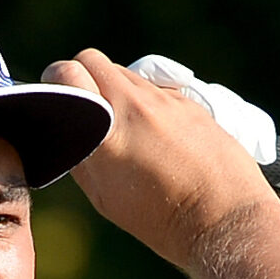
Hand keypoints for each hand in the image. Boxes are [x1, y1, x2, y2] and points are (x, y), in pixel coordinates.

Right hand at [41, 49, 279, 278]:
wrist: (223, 218)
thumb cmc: (162, 219)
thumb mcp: (104, 196)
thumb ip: (81, 155)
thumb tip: (68, 131)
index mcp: (105, 131)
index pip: (67, 71)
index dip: (56, 78)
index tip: (57, 92)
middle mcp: (134, 106)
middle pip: (93, 60)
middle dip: (82, 75)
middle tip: (85, 104)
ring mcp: (165, 100)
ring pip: (126, 73)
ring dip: (115, 89)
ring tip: (122, 124)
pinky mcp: (189, 102)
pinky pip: (155, 89)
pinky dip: (146, 102)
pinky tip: (154, 133)